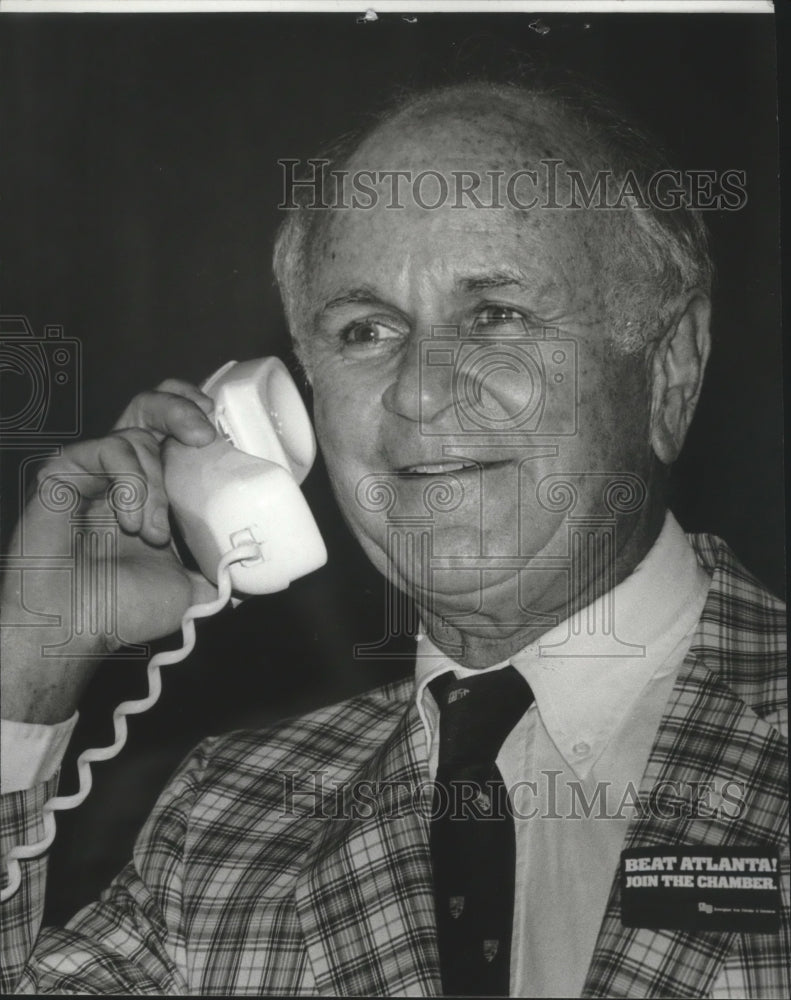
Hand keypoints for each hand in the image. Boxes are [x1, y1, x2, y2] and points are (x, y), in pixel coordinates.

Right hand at [1, 379, 217, 722]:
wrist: (73, 630)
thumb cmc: (122, 611)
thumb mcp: (194, 591)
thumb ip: (225, 574)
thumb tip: (263, 568)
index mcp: (158, 490)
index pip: (176, 428)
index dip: (198, 412)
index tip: (222, 427)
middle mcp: (127, 473)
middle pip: (153, 404)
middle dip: (182, 409)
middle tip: (205, 436)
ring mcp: (96, 471)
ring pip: (134, 428)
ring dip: (156, 482)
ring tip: (153, 533)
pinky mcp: (66, 472)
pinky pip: (107, 449)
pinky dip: (129, 482)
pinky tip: (129, 521)